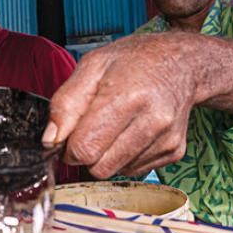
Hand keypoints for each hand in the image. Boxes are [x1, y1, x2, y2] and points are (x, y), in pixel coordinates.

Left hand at [43, 34, 193, 178]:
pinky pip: (134, 170)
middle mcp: (153, 122)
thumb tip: (50, 140)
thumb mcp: (92, 66)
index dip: (69, 147)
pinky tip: (132, 131)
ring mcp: (166, 140)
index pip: (85, 149)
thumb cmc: (135, 61)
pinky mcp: (173, 152)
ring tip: (116, 124)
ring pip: (116, 172)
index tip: (72, 134)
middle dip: (88, 154)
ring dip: (107, 155)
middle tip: (92, 129)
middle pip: (100, 168)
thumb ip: (66, 103)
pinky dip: (125, 156)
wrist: (182, 63)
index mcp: (128, 97)